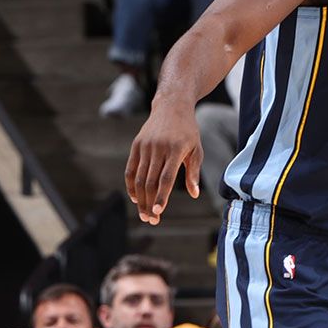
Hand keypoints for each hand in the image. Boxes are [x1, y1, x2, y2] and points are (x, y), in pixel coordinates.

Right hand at [126, 103, 202, 223]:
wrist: (172, 106)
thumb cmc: (188, 132)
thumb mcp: (196, 150)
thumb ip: (193, 173)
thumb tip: (194, 194)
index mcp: (175, 150)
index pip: (166, 179)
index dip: (161, 197)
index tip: (158, 212)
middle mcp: (158, 149)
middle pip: (150, 182)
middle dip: (149, 203)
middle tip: (151, 221)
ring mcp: (145, 146)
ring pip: (139, 178)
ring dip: (140, 198)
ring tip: (144, 214)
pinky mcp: (136, 145)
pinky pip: (131, 168)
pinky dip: (131, 184)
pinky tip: (135, 198)